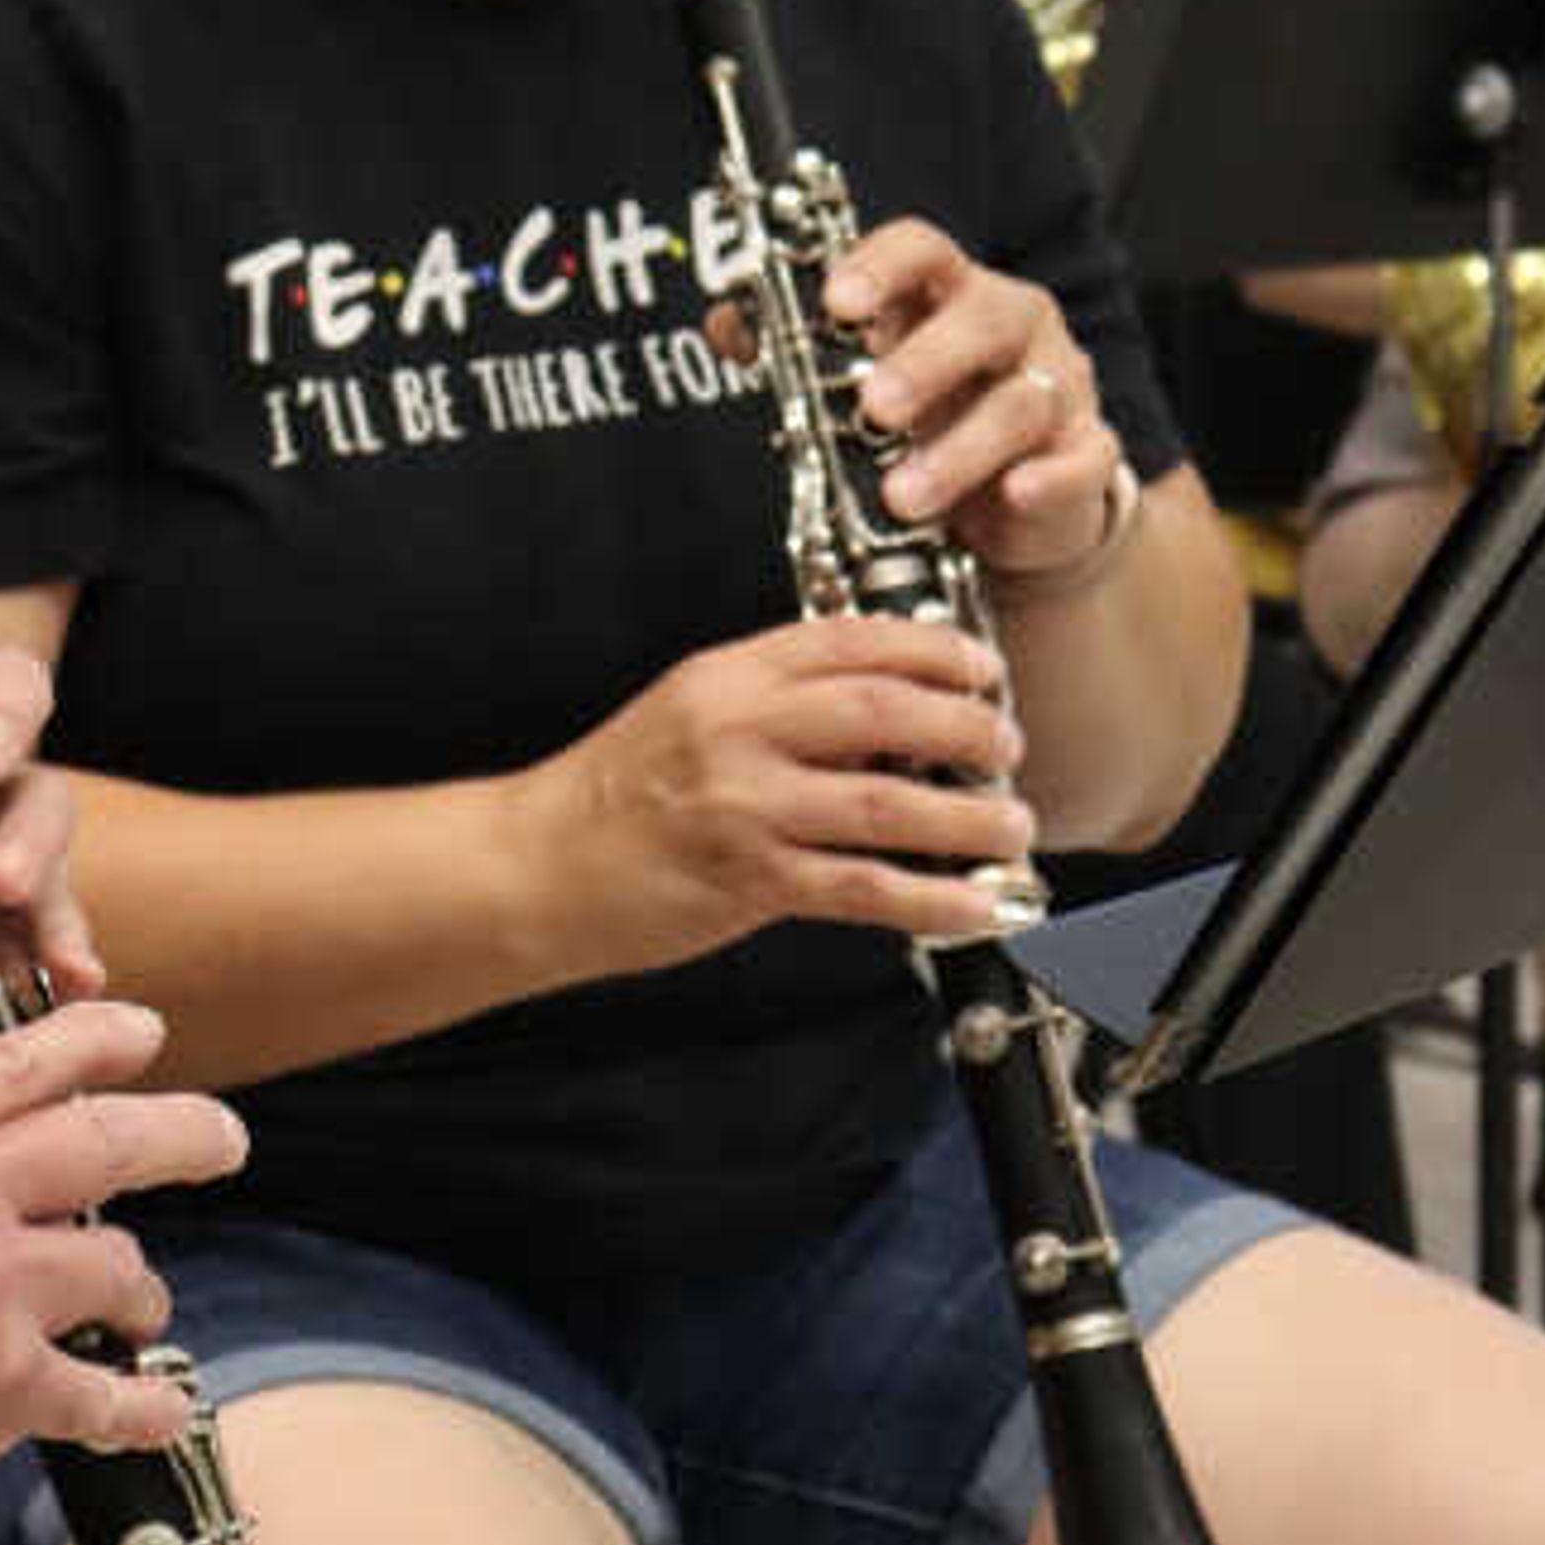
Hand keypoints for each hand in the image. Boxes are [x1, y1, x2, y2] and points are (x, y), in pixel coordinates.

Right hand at [0, 992, 244, 1544]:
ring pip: (119, 1264)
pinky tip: (158, 1408)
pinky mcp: (2, 1387)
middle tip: (224, 1140)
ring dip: (139, 1289)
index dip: (103, 1041)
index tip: (147, 1036)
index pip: (26, 1059)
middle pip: (109, 1140)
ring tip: (138, 1308)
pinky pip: (108, 1393)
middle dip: (188, 1134)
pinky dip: (142, 1405)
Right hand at [536, 608, 1031, 973]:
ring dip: (968, 817)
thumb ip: (777, 707)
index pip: (853, 640)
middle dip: (969, 726)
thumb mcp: (689, 716)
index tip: (982, 669)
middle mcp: (738, 728)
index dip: (936, 649)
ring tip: (1010, 826)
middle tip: (1007, 746)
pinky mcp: (747, 876)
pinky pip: (862, 886)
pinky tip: (974, 904)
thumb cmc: (612, 797)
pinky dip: (931, 897)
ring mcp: (743, 803)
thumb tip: (885, 720)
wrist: (534, 865)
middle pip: (886, 709)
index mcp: (727, 676)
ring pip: (888, 800)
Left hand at [820, 216, 1130, 589]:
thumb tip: (728, 322)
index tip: (836, 302)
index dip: (879, 267)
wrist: (1013, 500)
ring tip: (903, 497)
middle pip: (982, 318)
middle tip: (874, 408)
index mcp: (950, 294)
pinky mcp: (1089, 452)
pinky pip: (1083, 458)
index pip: (922, 251)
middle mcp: (1013, 327)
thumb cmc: (930, 421)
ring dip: (960, 450)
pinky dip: (1050, 478)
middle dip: (925, 363)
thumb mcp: (859, 383)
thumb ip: (795, 351)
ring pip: (1022, 403)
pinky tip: (1016, 495)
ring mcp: (1059, 387)